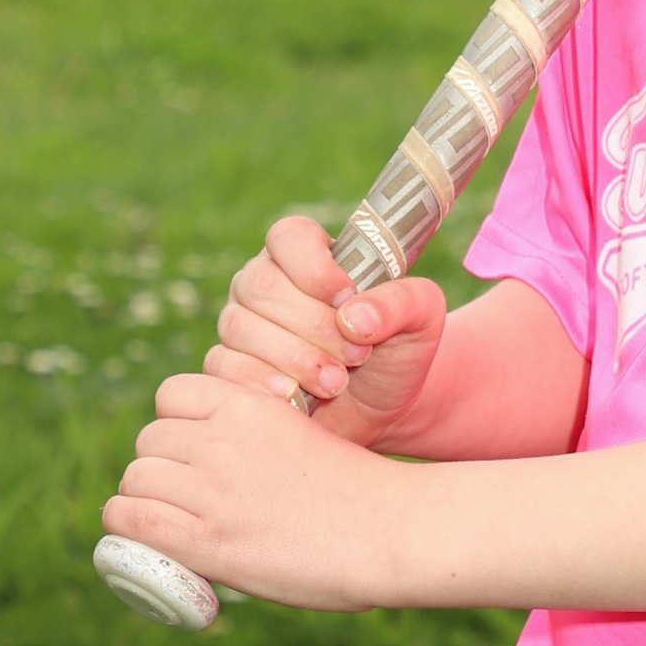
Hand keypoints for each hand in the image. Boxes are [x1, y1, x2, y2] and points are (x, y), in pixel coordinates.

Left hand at [104, 375, 414, 608]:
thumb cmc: (356, 490)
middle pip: (150, 439)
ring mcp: (211, 489)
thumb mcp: (299, 433)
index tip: (196, 449)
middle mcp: (223, 439)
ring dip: (146, 498)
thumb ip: (253, 436)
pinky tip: (150, 539)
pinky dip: (130, 527)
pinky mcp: (205, 539)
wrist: (389, 532)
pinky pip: (129, 518)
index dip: (178, 423)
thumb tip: (207, 458)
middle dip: (163, 465)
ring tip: (172, 520)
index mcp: (250, 405)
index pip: (172, 394)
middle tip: (187, 496)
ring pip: (136, 477)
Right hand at [209, 215, 447, 446]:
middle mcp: (266, 282)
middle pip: (262, 285)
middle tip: (356, 354)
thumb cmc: (400, 350)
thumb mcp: (421, 317)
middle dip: (313, 325)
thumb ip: (401, 301)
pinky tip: (294, 396)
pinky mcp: (229, 366)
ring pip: (241, 327)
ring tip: (338, 382)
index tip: (346, 298)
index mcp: (309, 255)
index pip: (288, 237)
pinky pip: (223, 366)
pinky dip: (260, 383)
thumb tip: (353, 315)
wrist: (385, 408)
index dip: (314, 267)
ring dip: (294, 359)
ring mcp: (242, 323)